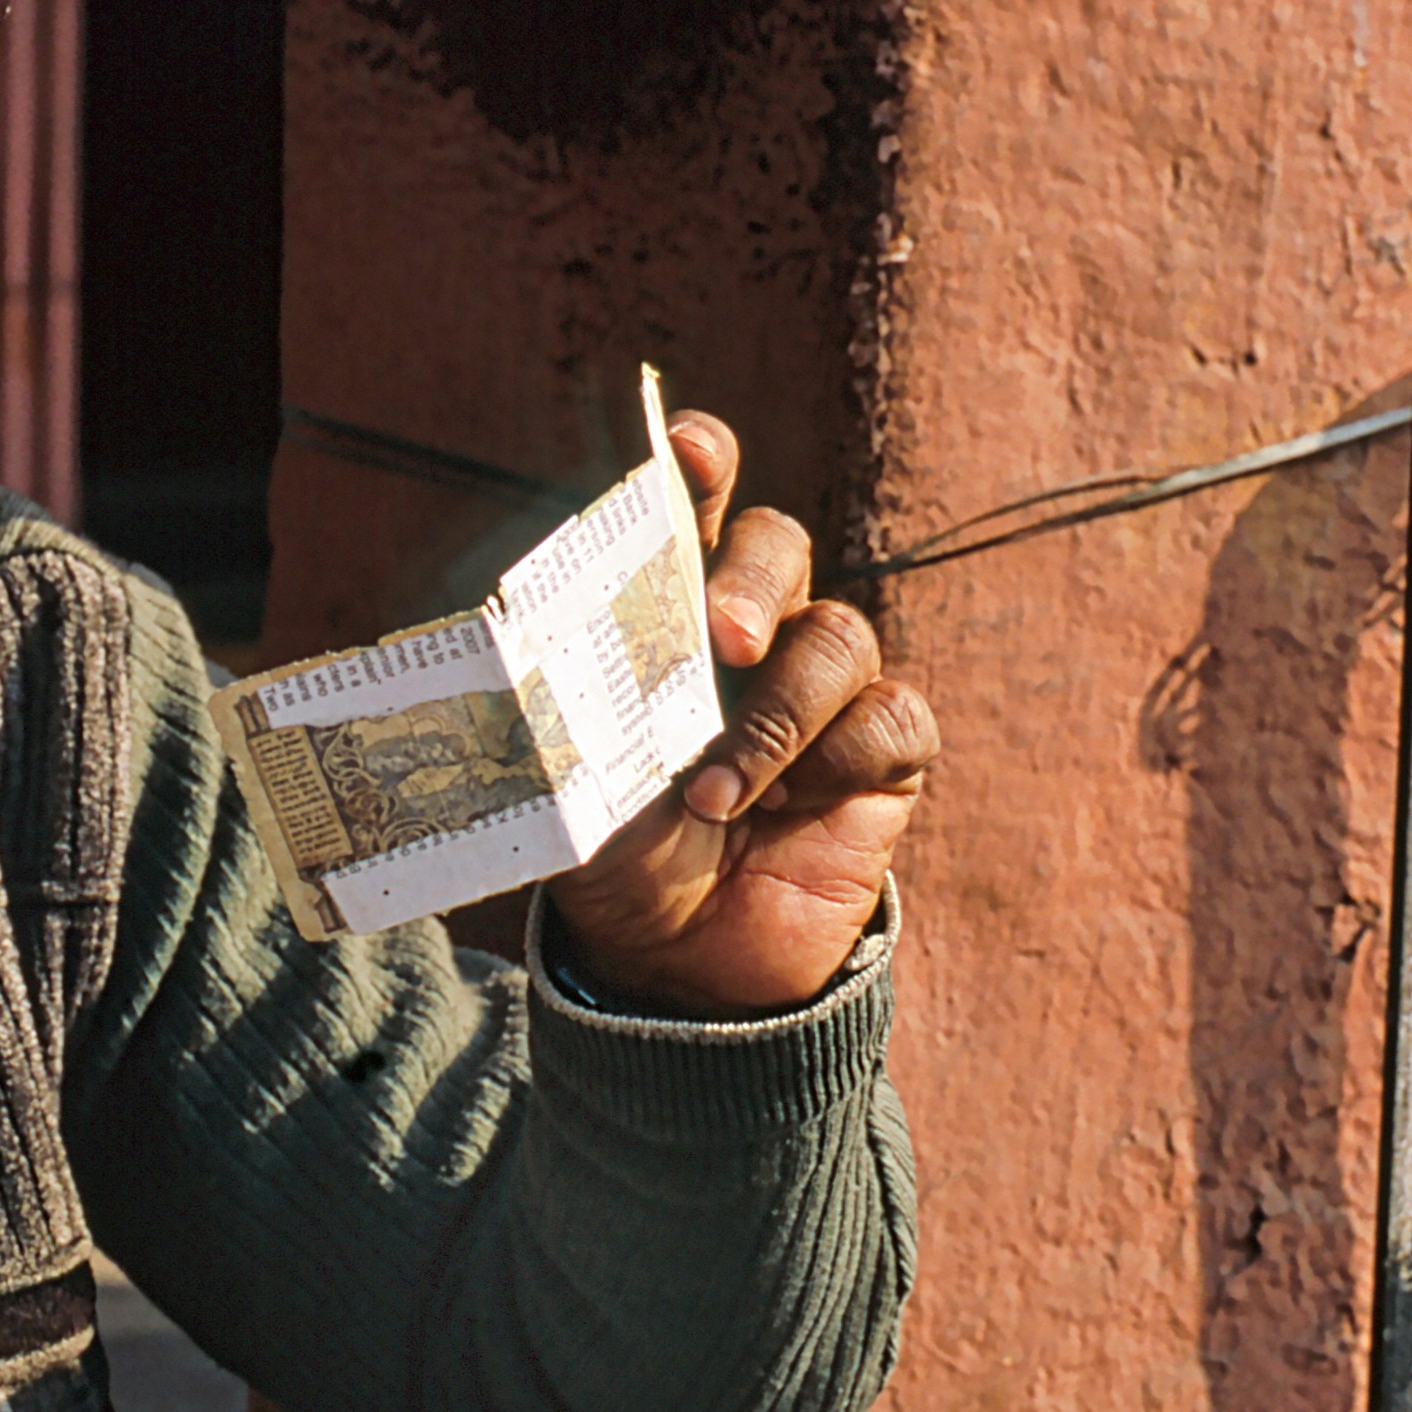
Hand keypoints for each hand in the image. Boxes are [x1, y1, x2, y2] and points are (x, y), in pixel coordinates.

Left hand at [546, 413, 936, 1015]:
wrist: (676, 961)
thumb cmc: (620, 852)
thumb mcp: (576, 775)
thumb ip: (572, 703)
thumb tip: (518, 644)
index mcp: (671, 611)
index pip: (695, 504)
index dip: (700, 462)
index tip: (684, 450)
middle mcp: (756, 630)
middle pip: (779, 544)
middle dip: (752, 579)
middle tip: (724, 642)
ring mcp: (826, 688)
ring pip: (837, 636)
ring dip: (777, 716)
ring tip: (716, 798)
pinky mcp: (882, 756)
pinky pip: (892, 719)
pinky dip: (839, 761)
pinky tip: (791, 813)